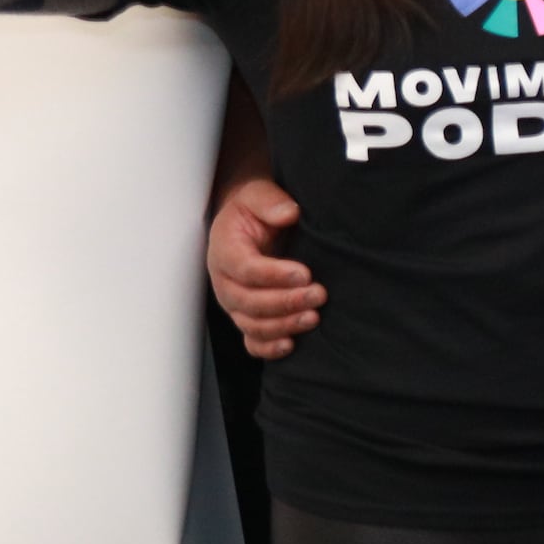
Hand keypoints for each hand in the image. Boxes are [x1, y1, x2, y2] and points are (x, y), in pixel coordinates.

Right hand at [206, 177, 321, 358]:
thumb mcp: (259, 195)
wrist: (247, 222)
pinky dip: (268, 348)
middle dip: (284, 302)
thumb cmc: (253, 210)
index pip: (244, 268)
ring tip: (314, 317)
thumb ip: (270, 202)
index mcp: (225, 250)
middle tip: (318, 295)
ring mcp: (234, 303)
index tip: (304, 273)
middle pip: (247, 301)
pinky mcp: (247, 317)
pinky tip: (291, 345)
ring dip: (282, 325)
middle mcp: (225, 281)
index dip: (273, 275)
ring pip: (251, 324)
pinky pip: (251, 340)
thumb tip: (288, 213)